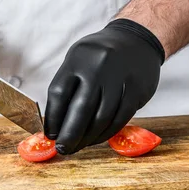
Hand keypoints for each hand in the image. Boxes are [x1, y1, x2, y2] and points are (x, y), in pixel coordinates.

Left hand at [44, 19, 164, 154]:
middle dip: (70, 135)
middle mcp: (98, 67)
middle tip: (63, 149)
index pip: (59, 94)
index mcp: (78, 59)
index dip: (53, 119)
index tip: (50, 135)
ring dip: (89, 138)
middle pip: (81, 109)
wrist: (137, 40)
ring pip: (102, 118)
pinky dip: (106, 133)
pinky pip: (120, 118)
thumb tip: (55, 125)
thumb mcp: (78, 60)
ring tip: (79, 146)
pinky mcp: (137, 90)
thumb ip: (67, 89)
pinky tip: (97, 138)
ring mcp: (119, 78)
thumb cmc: (100, 56)